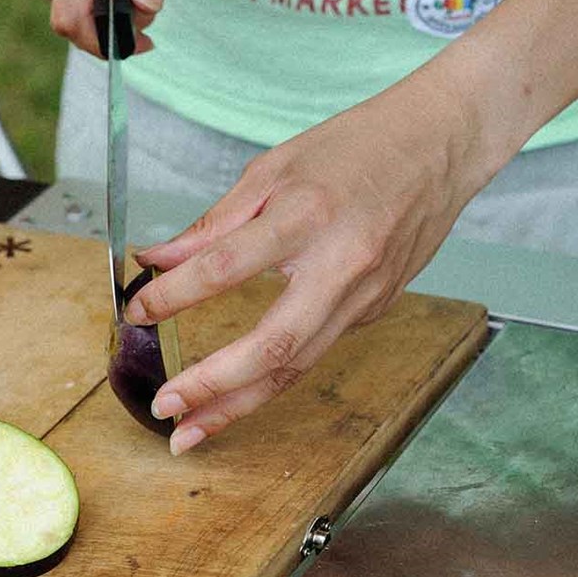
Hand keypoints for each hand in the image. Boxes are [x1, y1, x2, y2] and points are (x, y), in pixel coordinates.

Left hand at [128, 70, 505, 454]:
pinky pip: (313, 353)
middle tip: (166, 407)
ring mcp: (364, 296)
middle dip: (212, 386)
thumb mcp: (273, 169)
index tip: (137, 313)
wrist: (441, 145)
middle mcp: (340, 265)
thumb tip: (156, 259)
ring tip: (190, 431)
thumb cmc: (357, 147)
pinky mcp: (374, 311)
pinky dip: (271, 380)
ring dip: (238, 405)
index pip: (225, 267)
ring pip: (295, 367)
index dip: (173, 296)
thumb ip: (214, 224)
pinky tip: (236, 397)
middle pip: (272, 345)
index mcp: (307, 217)